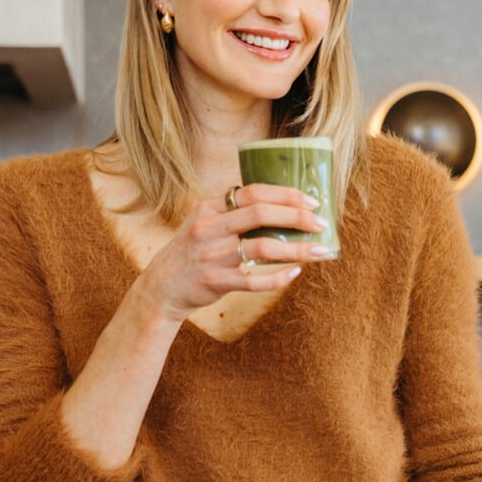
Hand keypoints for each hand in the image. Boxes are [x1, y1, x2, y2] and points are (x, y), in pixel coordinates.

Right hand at [134, 182, 327, 320]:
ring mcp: (212, 256)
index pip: (252, 193)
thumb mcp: (203, 223)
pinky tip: (295, 273)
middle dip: (296, 216)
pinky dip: (278, 277)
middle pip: (260, 214)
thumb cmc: (191, 253)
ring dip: (296, 249)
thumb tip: (280, 207)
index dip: (285, 195)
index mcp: (208, 208)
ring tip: (318, 251)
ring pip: (262, 247)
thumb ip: (232, 213)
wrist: (160, 288)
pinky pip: (254, 280)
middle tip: (321, 223)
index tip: (310, 201)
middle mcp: (209, 228)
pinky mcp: (216, 282)